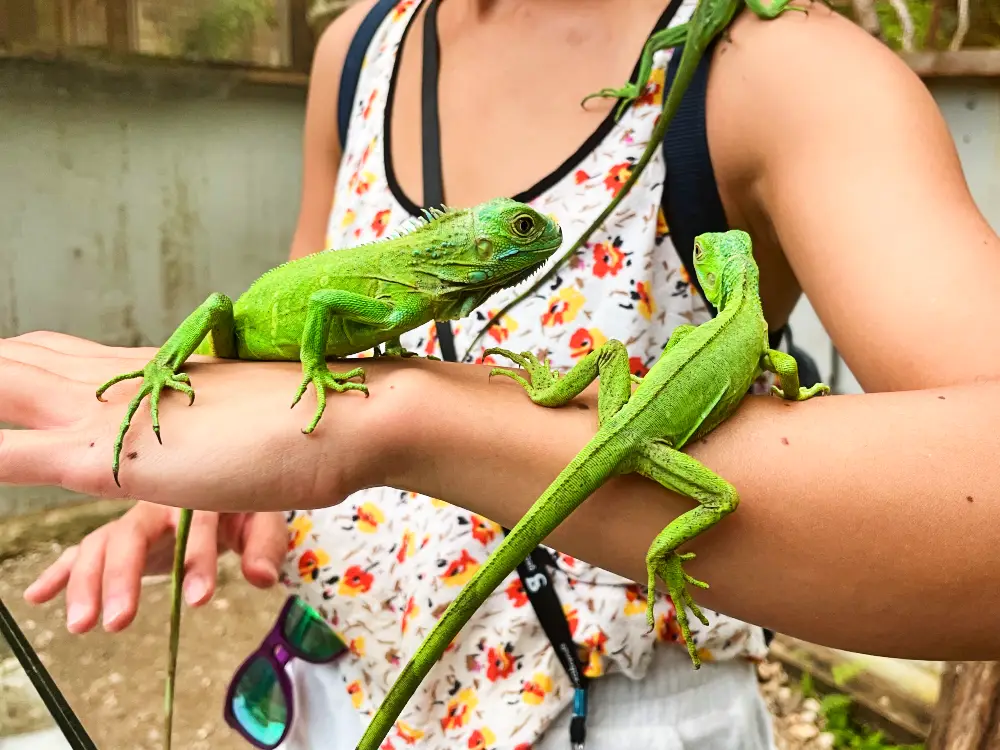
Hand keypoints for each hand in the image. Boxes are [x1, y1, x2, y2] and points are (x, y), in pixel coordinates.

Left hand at [0, 331, 409, 512]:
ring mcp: (116, 418)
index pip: (56, 354)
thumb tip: (213, 422)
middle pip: (18, 360)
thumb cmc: (313, 418)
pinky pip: (17, 454)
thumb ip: (216, 418)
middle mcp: (123, 383)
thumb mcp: (254, 418)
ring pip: (4, 388)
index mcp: (152, 371)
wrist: (349, 416)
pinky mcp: (117, 459)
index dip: (11, 358)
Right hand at [23, 503, 286, 633]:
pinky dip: (59, 572)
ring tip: (80, 625)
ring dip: (85, 584)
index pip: (195, 525)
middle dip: (122, 578)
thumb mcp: (263, 519)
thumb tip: (260, 578)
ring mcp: (132, 522)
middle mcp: (156, 504)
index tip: (199, 599)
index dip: (197, 560)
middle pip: (131, 536)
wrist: (225, 479)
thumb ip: (264, 546)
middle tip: (118, 622)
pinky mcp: (118, 538)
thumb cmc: (244, 503)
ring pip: (100, 546)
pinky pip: (81, 552)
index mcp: (197, 493)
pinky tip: (37, 596)